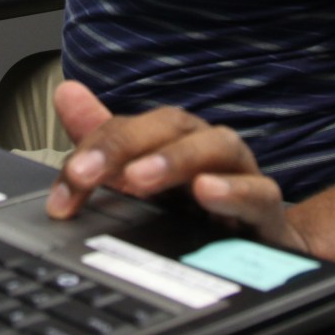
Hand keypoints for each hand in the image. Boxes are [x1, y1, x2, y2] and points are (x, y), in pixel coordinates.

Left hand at [45, 80, 307, 252]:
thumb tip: (66, 93)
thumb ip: (105, 139)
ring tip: (138, 179)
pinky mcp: (268, 212)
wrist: (263, 241)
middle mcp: (209, 149)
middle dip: (124, 145)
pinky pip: (259, 194)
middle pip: (171, 126)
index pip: (129, 129)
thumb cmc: (202, 203)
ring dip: (176, 160)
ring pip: (218, 148)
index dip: (94, 149)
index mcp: (175, 140)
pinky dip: (234, 191)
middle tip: (86, 173)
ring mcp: (242, 176)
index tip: (67, 183)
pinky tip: (206, 193)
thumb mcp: (147, 173)